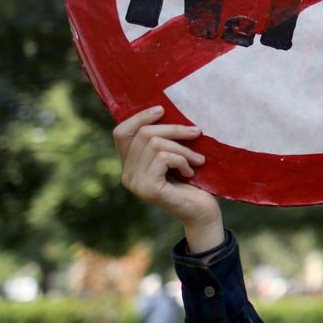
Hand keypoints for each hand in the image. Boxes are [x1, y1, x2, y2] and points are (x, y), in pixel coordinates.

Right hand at [114, 106, 222, 247]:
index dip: (139, 117)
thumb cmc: (193, 183)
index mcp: (130, 165)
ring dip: (183, 148)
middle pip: (144, 134)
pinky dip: (182, 160)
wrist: (202, 213)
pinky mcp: (148, 188)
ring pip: (155, 144)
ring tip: (198, 160)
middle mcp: (127, 175)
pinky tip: (190, 172)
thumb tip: (164, 111)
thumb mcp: (174, 157)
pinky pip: (164, 158)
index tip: (162, 110)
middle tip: (197, 133)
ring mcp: (135, 183)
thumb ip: (163, 141)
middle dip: (174, 129)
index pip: (121, 133)